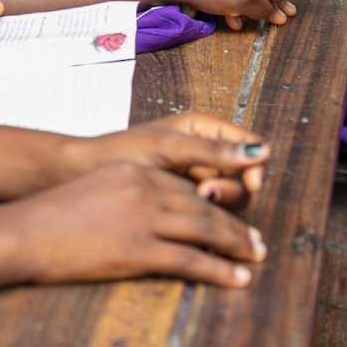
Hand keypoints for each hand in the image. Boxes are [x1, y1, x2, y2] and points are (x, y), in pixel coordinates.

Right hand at [4, 162, 265, 288]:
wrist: (26, 231)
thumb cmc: (52, 216)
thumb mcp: (95, 191)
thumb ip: (126, 196)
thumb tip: (149, 214)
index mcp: (134, 171)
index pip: (185, 186)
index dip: (214, 202)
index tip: (231, 216)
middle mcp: (144, 188)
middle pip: (202, 206)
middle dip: (233, 225)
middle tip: (256, 242)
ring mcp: (143, 218)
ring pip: (204, 230)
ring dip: (236, 245)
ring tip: (255, 257)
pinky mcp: (139, 249)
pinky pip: (191, 260)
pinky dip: (220, 270)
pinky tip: (237, 278)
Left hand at [83, 113, 269, 202]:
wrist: (84, 175)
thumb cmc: (122, 152)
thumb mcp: (168, 148)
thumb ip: (212, 151)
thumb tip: (263, 151)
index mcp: (203, 128)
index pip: (249, 144)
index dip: (254, 163)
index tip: (249, 181)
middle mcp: (205, 150)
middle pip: (244, 174)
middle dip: (231, 185)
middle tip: (206, 192)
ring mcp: (197, 175)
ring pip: (231, 195)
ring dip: (218, 200)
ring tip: (192, 198)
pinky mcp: (186, 200)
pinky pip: (211, 210)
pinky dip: (206, 215)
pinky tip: (188, 218)